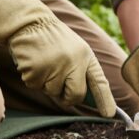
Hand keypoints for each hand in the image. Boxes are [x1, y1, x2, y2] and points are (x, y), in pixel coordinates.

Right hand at [0, 0, 115, 116]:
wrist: (30, 23)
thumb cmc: (54, 39)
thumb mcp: (75, 50)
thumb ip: (82, 71)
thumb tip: (85, 98)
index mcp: (85, 56)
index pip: (99, 82)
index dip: (105, 100)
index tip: (109, 115)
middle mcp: (73, 62)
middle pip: (75, 95)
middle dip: (68, 97)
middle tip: (59, 86)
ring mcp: (54, 67)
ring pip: (52, 92)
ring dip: (46, 84)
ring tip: (44, 63)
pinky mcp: (36, 70)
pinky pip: (34, 86)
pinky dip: (32, 78)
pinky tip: (33, 62)